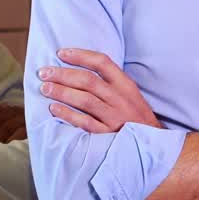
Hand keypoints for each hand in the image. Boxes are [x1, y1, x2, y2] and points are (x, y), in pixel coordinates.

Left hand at [38, 48, 161, 132]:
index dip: (80, 55)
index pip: (102, 63)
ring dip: (62, 92)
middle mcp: (121, 99)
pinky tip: (54, 109)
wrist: (154, 146)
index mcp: (126, 85)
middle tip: (44, 72)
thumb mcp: (131, 95)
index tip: (61, 53)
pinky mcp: (108, 135)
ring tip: (44, 88)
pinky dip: (68, 114)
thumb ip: (111, 83)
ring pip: (85, 100)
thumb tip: (81, 68)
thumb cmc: (136, 118)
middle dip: (63, 74)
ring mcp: (115, 118)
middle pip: (88, 81)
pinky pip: (85, 122)